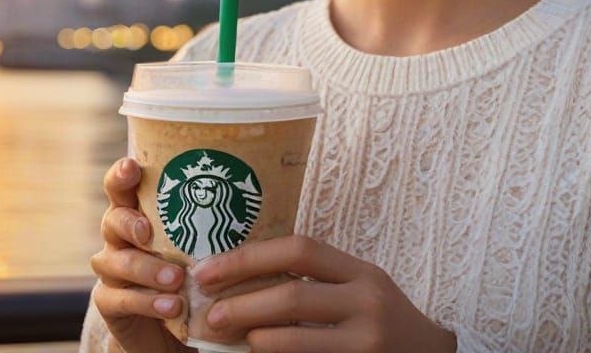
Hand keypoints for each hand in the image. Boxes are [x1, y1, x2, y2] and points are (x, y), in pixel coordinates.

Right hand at [89, 157, 189, 352]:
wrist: (170, 327)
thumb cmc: (191, 274)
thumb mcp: (200, 245)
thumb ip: (208, 225)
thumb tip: (250, 199)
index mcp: (138, 214)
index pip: (121, 188)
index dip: (121, 175)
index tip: (132, 167)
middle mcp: (119, 237)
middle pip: (112, 220)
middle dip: (129, 223)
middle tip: (148, 232)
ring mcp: (111, 270)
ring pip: (117, 262)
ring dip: (147, 269)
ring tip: (176, 279)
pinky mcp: (108, 302)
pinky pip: (120, 299)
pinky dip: (147, 302)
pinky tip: (171, 306)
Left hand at [189, 235, 456, 352]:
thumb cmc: (382, 320)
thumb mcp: (359, 288)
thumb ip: (315, 280)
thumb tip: (241, 277)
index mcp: (361, 271)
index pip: (299, 250)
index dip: (248, 257)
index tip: (209, 269)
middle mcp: (367, 301)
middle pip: (292, 294)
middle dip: (241, 303)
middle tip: (208, 313)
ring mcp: (365, 341)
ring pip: (294, 338)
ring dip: (251, 337)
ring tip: (223, 337)